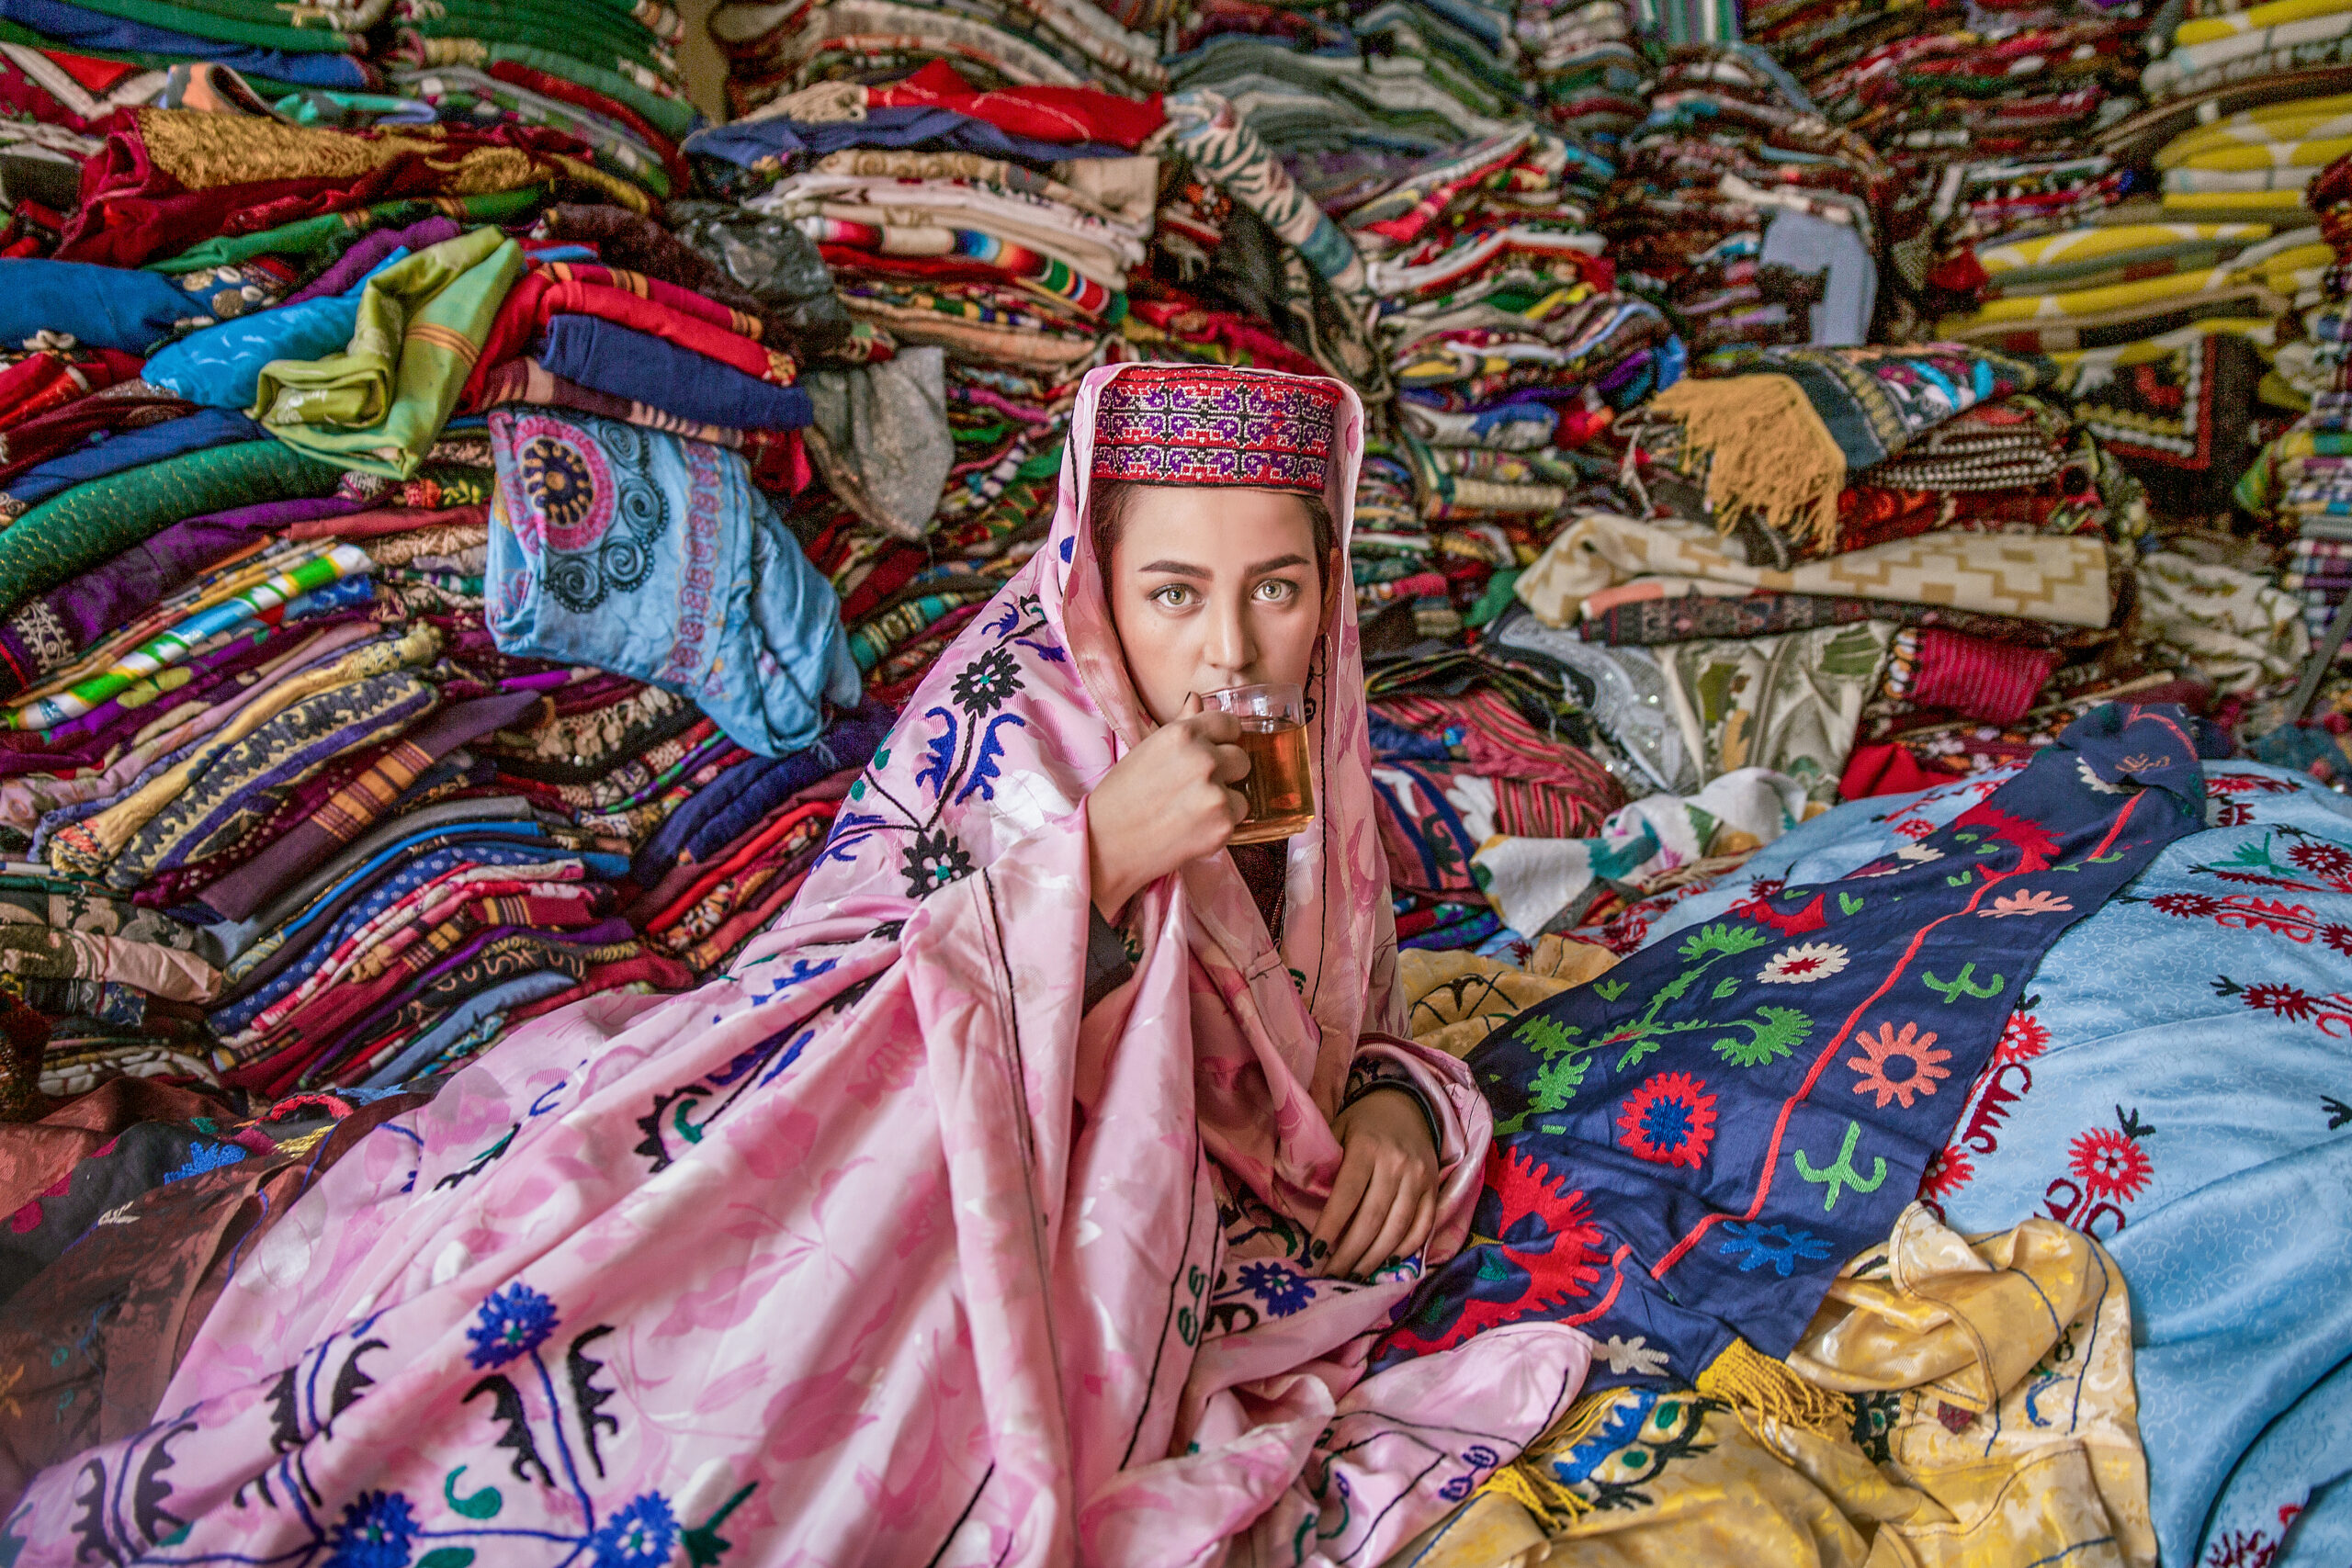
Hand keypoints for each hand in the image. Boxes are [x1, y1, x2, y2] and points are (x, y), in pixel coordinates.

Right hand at [1086, 694, 1249, 917]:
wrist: (1106, 843)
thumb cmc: (1120, 796)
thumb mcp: (1146, 749)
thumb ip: (1181, 725)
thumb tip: (1197, 699)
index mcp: (1182, 734)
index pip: (1229, 723)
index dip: (1223, 740)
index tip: (1213, 753)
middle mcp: (1202, 758)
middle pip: (1241, 758)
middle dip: (1226, 773)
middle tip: (1196, 790)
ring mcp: (1214, 793)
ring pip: (1242, 791)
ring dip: (1225, 801)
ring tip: (1192, 811)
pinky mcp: (1222, 825)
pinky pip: (1237, 818)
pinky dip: (1220, 825)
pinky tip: (1192, 828)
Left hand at [1309, 1088, 1439, 1279]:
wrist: (1407, 1105)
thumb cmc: (1362, 1123)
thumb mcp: (1335, 1130)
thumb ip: (1320, 1161)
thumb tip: (1297, 1199)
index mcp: (1366, 1147)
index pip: (1346, 1195)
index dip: (1331, 1226)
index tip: (1315, 1252)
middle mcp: (1396, 1163)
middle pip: (1372, 1219)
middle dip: (1350, 1254)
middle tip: (1332, 1276)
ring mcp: (1419, 1177)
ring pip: (1397, 1228)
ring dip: (1375, 1259)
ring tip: (1355, 1276)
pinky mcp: (1435, 1188)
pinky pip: (1422, 1226)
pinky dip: (1406, 1248)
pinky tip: (1387, 1262)